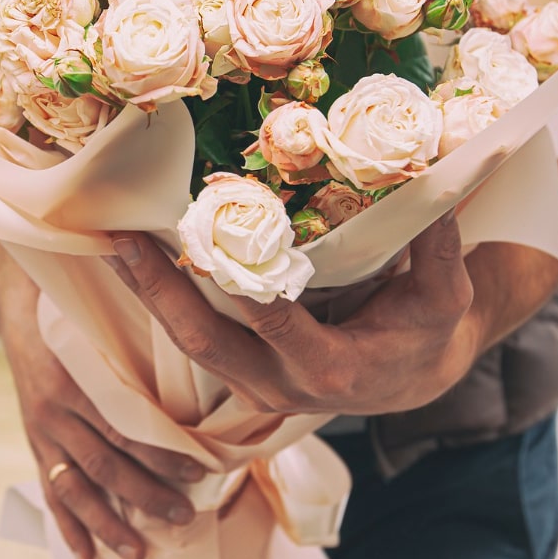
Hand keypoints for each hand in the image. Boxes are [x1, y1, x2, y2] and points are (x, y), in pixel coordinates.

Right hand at [0, 240, 204, 558]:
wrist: (23, 314)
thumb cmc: (83, 319)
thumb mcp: (108, 329)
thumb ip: (142, 357)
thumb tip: (205, 376)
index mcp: (79, 380)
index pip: (126, 425)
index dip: (162, 453)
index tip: (200, 471)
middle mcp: (56, 411)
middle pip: (105, 463)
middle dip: (145, 495)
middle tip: (183, 517)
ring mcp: (42, 432)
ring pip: (77, 487)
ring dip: (107, 524)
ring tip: (138, 554)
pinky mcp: (36, 446)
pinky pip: (51, 492)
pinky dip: (67, 526)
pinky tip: (87, 557)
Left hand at [103, 212, 479, 415]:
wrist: (414, 376)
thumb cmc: (430, 328)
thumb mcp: (446, 293)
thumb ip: (438, 243)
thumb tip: (435, 171)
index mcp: (331, 371)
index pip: (275, 327)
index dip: (238, 289)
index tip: (203, 245)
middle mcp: (281, 387)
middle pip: (206, 344)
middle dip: (161, 294)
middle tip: (123, 243)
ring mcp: (254, 385)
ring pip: (187, 345)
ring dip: (148, 296)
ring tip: (110, 245)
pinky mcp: (239, 372)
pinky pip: (190, 339)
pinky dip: (161, 301)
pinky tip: (132, 261)